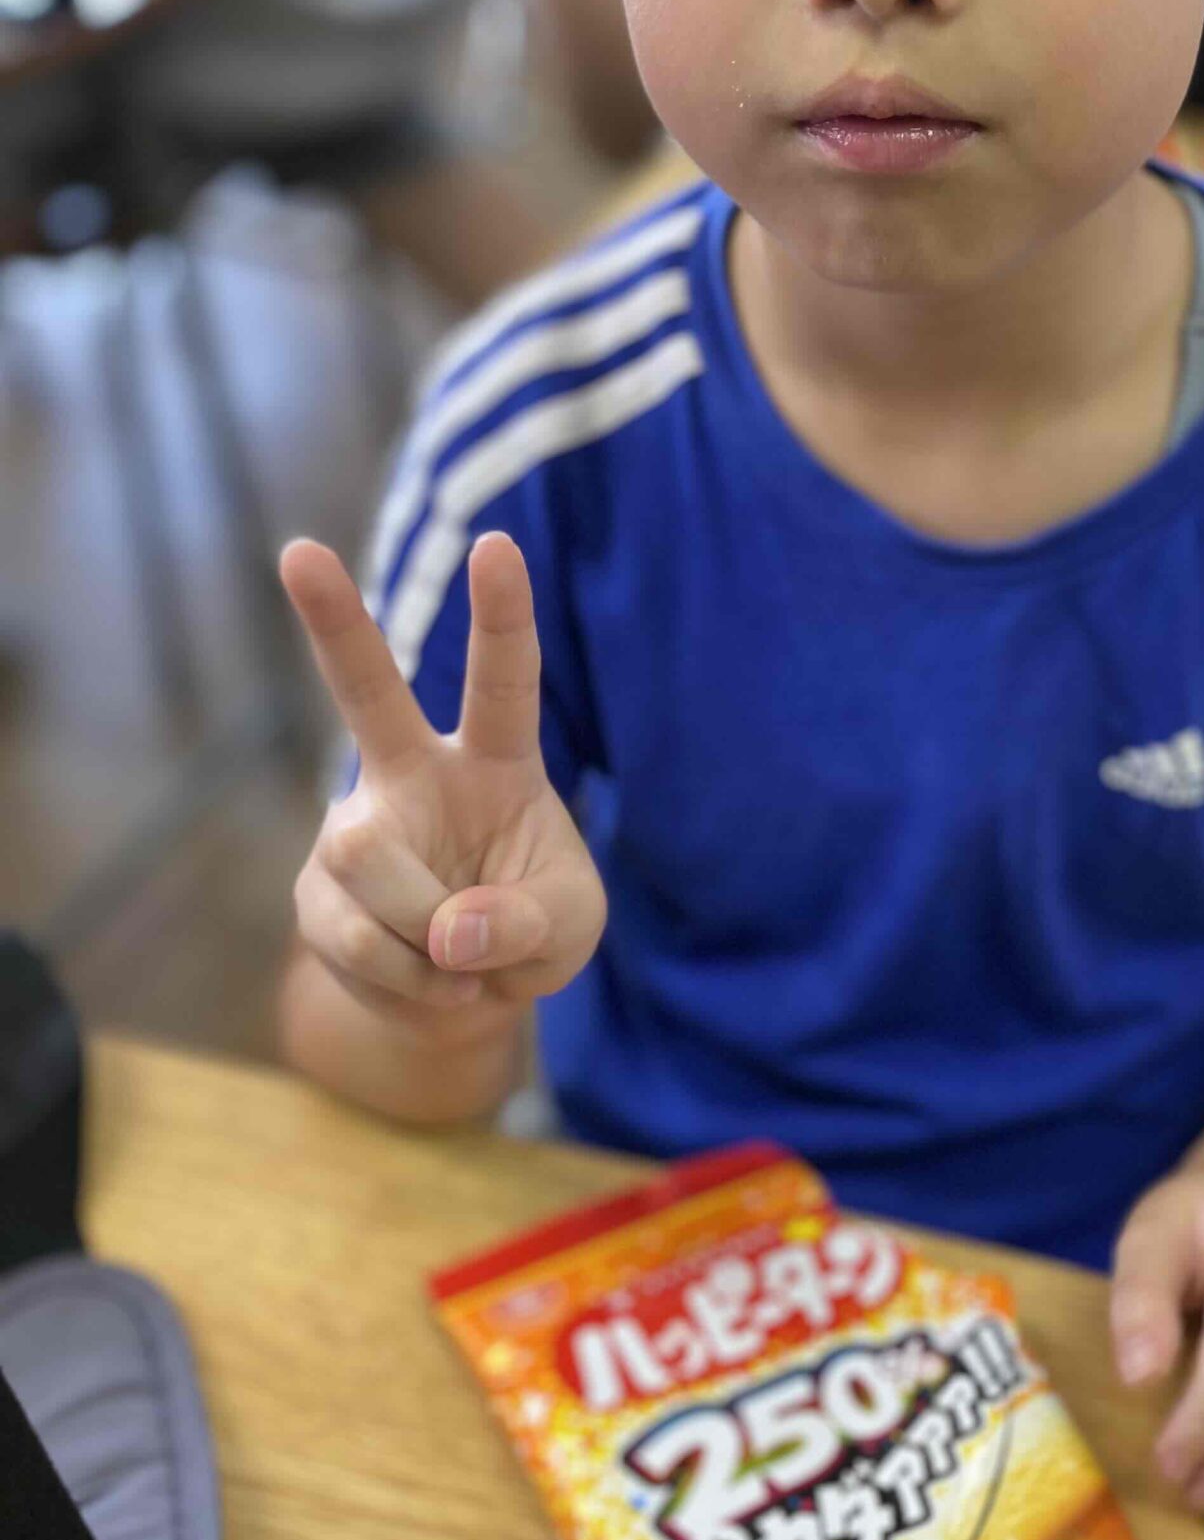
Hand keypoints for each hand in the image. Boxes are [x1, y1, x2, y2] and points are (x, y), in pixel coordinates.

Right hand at [281, 532, 607, 1029]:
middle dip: (332, 620)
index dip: (501, 614)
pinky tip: (427, 976)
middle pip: (366, 688)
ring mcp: (356, 830)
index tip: (495, 543)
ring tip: (459, 958)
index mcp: (494, 759)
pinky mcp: (316, 896)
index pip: (502, 678)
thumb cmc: (532, 928)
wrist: (467, 996)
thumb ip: (530, 921)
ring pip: (370, 859)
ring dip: (426, 931)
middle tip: (298, 550)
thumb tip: (450, 932)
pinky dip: (410, 978)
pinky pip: (358, 938)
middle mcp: (412, 774)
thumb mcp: (569, 926)